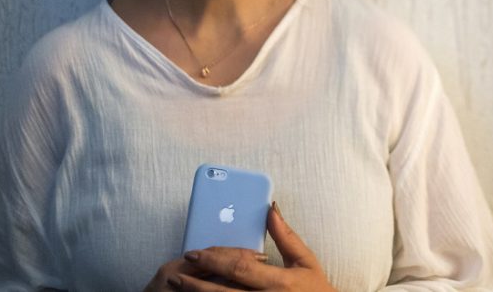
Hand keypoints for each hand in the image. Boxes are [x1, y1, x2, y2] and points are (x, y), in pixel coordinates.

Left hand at [168, 202, 336, 291]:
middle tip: (176, 273)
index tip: (195, 252)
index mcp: (278, 282)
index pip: (239, 268)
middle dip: (196, 282)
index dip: (214, 259)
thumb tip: (271, 209)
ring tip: (180, 287)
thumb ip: (286, 235)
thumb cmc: (316, 289)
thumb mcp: (305, 260)